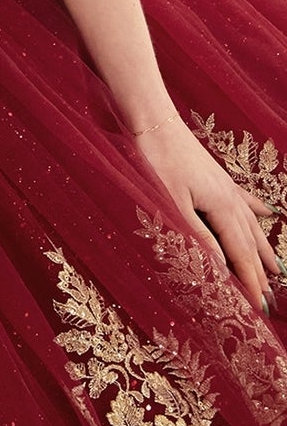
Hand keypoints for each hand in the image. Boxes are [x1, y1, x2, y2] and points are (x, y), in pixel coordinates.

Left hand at [132, 113, 279, 313]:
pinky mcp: (216, 176)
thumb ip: (196, 233)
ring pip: (250, 224)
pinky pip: (243, 199)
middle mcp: (229, 197)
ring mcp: (225, 185)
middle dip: (259, 272)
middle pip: (249, 242)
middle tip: (270, 299)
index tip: (260, 304)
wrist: (152, 120)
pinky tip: (267, 213)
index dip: (250, 279)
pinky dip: (256, 210)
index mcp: (220, 206)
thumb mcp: (172, 202)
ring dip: (262, 248)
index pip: (239, 252)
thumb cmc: (155, 160)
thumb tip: (219, 264)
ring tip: (277, 269)